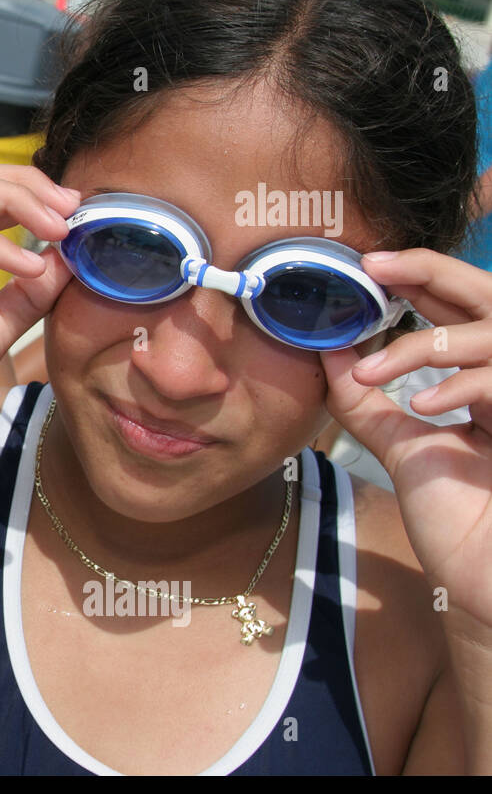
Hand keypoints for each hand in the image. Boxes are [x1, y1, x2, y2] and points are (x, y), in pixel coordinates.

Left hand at [322, 249, 491, 621]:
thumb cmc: (463, 526)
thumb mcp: (406, 451)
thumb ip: (369, 403)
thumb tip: (330, 352)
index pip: (463, 312)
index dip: (425, 281)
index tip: (371, 268)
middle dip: (436, 272)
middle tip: (377, 266)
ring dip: (426, 343)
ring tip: (373, 373)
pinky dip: (461, 384)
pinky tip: (421, 403)